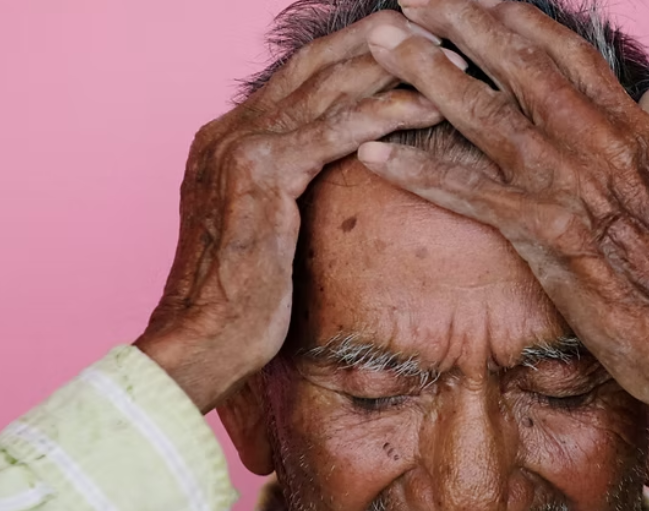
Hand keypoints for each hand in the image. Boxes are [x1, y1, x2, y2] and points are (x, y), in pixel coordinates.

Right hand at [136, 11, 442, 417]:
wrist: (199, 341)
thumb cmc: (238, 302)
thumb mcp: (260, 230)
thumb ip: (284, 190)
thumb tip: (325, 183)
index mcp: (227, 138)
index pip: (301, 77)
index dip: (353, 52)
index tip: (406, 39)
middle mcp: (229, 130)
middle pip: (317, 65)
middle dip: (381, 40)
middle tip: (439, 26)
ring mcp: (240, 146)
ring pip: (330, 88)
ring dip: (395, 67)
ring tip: (449, 54)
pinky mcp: (260, 174)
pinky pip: (334, 132)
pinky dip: (383, 114)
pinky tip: (426, 103)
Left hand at [358, 0, 648, 426]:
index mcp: (639, 132)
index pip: (569, 56)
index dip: (519, 20)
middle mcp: (601, 145)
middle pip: (519, 65)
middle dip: (461, 23)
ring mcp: (572, 187)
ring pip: (486, 113)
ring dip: (426, 74)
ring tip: (380, 43)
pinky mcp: (547, 235)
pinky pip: (468, 192)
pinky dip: (418, 170)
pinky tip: (373, 154)